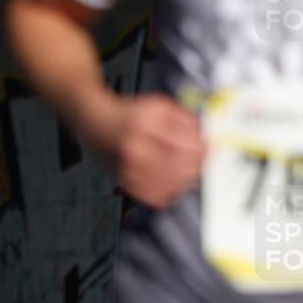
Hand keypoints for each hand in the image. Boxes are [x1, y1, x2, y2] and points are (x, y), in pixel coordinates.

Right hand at [81, 93, 205, 208]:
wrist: (95, 122)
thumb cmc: (127, 115)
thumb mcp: (158, 106)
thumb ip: (185, 119)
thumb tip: (206, 138)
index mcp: (147, 124)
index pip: (187, 145)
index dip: (203, 151)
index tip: (208, 151)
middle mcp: (136, 146)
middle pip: (179, 167)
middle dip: (195, 168)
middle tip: (199, 165)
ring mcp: (128, 166)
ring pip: (168, 184)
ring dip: (183, 182)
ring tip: (187, 176)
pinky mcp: (124, 180)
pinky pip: (152, 196)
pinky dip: (166, 194)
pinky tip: (171, 187)